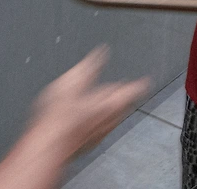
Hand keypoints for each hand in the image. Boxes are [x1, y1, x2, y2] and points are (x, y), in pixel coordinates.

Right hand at [28, 47, 148, 156]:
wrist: (50, 144)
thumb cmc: (60, 116)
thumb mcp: (72, 82)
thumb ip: (90, 66)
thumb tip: (102, 52)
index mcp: (108, 104)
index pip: (129, 91)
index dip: (138, 85)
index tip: (146, 81)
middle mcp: (108, 120)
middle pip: (123, 106)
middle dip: (125, 96)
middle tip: (128, 88)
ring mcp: (100, 134)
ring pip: (114, 119)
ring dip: (115, 108)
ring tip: (112, 101)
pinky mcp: (91, 143)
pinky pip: (103, 129)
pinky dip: (103, 120)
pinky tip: (93, 119)